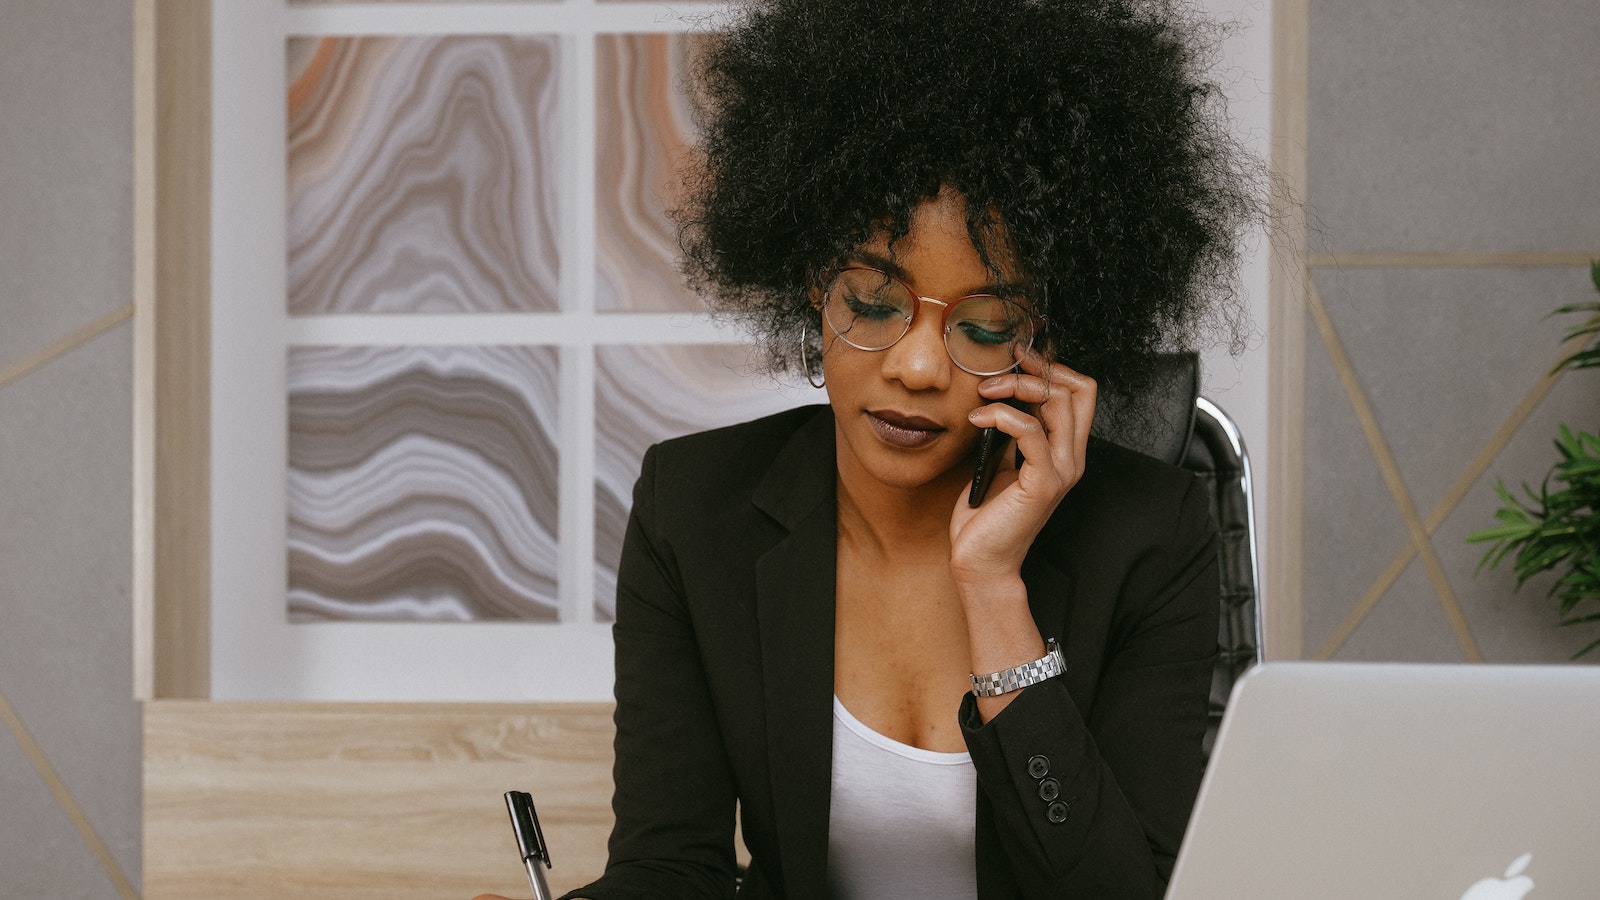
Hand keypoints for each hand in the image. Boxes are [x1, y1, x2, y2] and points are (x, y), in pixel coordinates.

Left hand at [948, 346, 1095, 583]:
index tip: (1017, 358)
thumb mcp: (1001, 462)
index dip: (1052, 368)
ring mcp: (1061, 471)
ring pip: (1058, 403)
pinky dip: (1001, 415)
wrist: (981, 561)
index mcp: (1065, 452)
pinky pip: (1030, 431)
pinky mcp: (1042, 484)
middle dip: (1037, 369)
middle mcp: (1071, 459)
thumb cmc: (986, 516)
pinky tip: (977, 419)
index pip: (1081, 392)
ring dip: (1016, 388)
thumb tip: (1001, 397)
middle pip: (1078, 390)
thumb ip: (1011, 434)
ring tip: (983, 393)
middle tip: (998, 371)